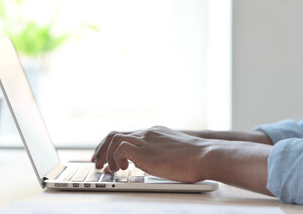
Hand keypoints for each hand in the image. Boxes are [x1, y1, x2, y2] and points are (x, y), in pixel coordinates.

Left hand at [91, 126, 209, 182]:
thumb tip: (147, 163)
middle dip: (101, 149)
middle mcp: (147, 133)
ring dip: (106, 154)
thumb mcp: (173, 152)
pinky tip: (123, 169)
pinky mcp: (145, 151)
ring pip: (113, 138)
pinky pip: (120, 148)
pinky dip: (116, 159)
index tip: (106, 158)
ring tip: (109, 170)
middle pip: (114, 134)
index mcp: (153, 133)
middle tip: (97, 163)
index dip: (112, 147)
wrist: (206, 155)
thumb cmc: (196, 159)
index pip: (126, 135)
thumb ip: (158, 153)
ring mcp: (145, 140)